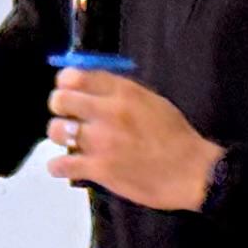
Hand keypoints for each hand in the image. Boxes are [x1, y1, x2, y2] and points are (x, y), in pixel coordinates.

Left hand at [44, 69, 222, 209]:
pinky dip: (59, 167)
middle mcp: (109, 112)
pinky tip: (67, 167)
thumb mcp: (152, 102)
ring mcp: (101, 141)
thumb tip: (91, 87)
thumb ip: (121, 93)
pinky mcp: (99, 168)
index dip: (66, 84)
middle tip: (68, 118)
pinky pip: (60, 164)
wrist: (192, 172)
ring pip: (55, 130)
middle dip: (60, 108)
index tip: (69, 92)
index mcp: (124, 92)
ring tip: (72, 143)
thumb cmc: (175, 137)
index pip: (76, 75)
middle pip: (59, 99)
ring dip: (60, 137)